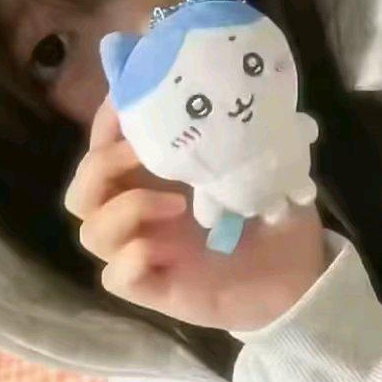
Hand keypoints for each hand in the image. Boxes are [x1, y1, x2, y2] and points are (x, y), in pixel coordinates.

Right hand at [65, 98, 326, 331]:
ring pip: (91, 232)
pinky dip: (130, 260)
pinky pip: (115, 278)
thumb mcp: (252, 163)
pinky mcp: (155, 290)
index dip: (105, 124)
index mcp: (152, 179)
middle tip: (142, 151)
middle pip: (82, 191)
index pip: (103, 148)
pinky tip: (162, 250)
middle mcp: (138, 214)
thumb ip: (228, 133)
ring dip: (125, 209)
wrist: (299, 274)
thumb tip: (218, 91)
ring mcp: (143, 252)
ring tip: (177, 203)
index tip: (127, 101)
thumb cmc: (270, 212)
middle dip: (103, 163)